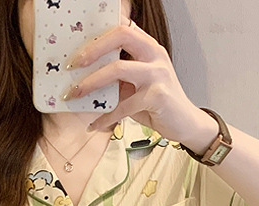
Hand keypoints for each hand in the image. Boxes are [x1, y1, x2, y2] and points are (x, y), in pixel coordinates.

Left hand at [63, 16, 204, 142]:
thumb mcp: (135, 86)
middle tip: (73, 64)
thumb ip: (117, 78)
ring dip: (91, 82)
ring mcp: (157, 74)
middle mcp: (155, 55)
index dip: (101, 31)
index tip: (78, 43)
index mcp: (149, 48)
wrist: (185, 123)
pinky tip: (94, 125)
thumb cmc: (157, 104)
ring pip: (118, 69)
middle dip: (93, 48)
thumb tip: (85, 79)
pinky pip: (123, 106)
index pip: (124, 27)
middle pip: (122, 36)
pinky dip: (105, 117)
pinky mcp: (157, 96)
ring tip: (75, 94)